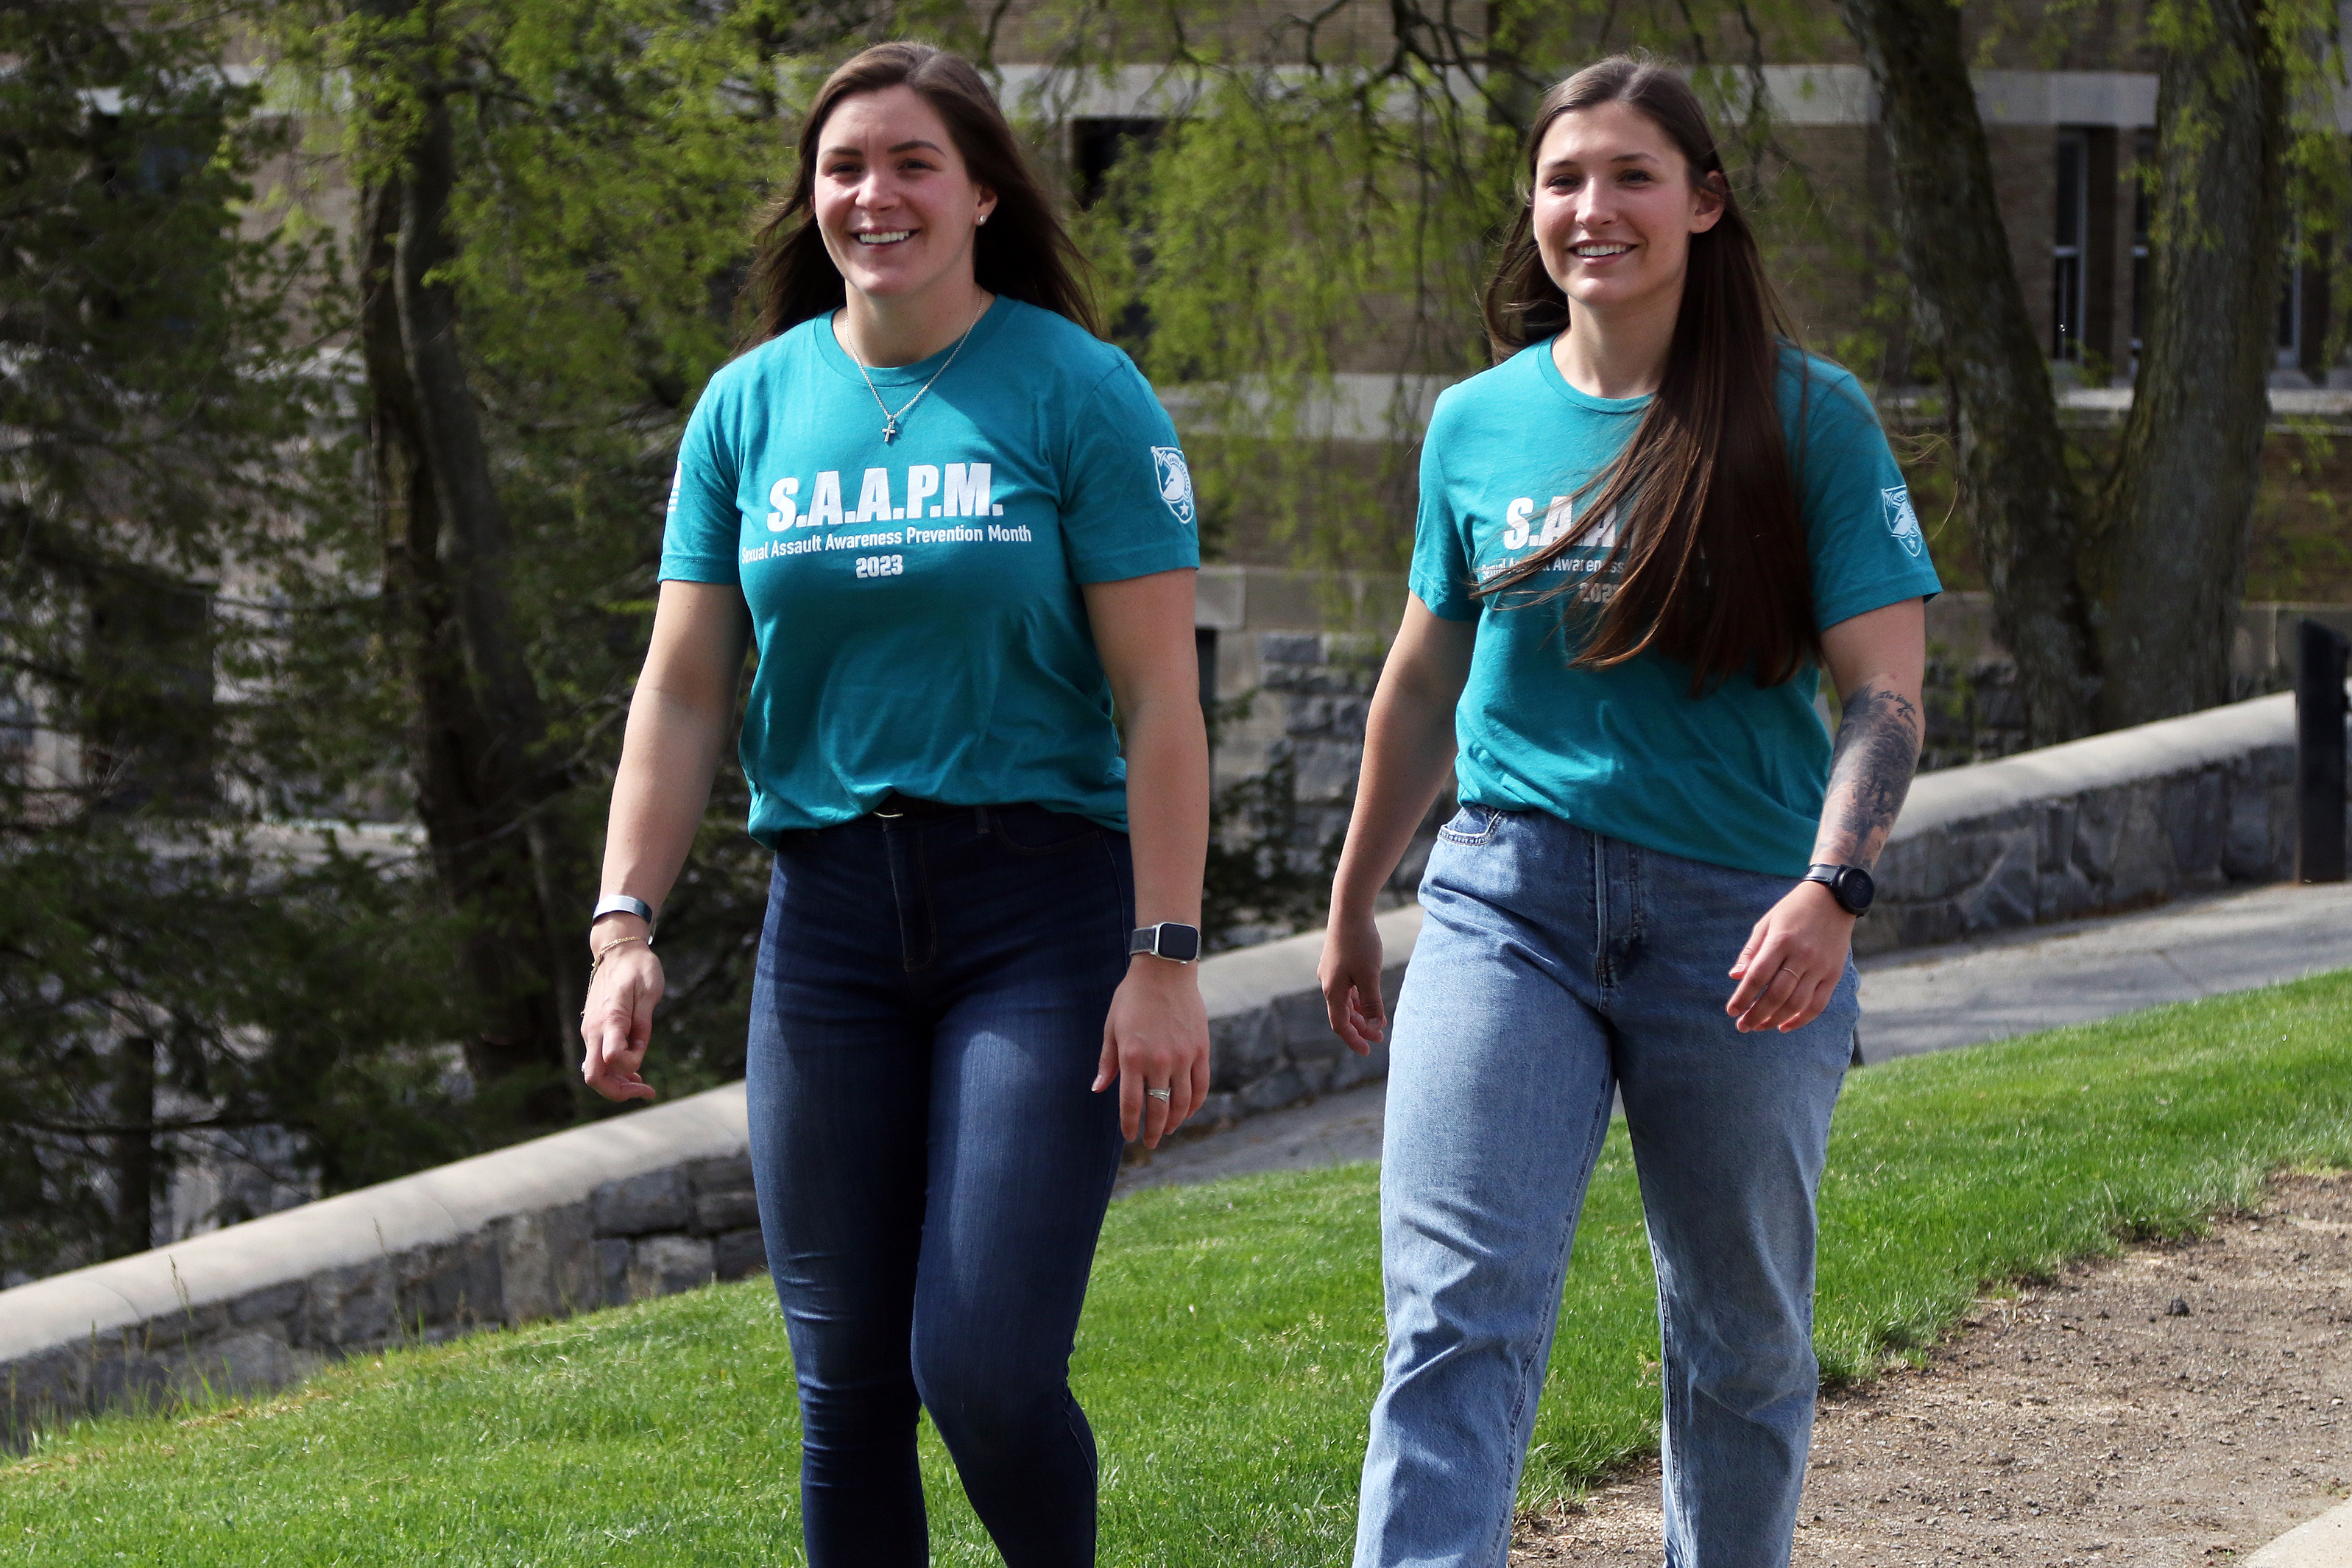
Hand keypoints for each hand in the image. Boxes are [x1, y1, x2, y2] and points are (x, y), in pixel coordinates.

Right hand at [581, 928, 662, 1101]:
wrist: (618, 950)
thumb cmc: (638, 968)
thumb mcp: (649, 992)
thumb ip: (643, 1025)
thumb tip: (636, 1055)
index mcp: (609, 1019)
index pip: (612, 1060)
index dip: (631, 1070)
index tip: (648, 1067)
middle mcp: (593, 1029)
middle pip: (593, 1076)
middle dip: (618, 1092)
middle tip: (646, 1091)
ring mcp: (590, 1031)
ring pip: (594, 1071)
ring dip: (616, 1084)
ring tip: (642, 1086)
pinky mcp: (593, 1030)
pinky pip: (597, 1059)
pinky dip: (613, 1071)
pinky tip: (632, 1071)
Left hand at [1092, 957, 1210, 1147]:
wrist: (1165, 971)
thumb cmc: (1132, 997)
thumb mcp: (1111, 1027)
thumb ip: (1107, 1062)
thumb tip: (1097, 1090)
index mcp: (1132, 1057)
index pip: (1131, 1104)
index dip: (1130, 1125)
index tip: (1130, 1136)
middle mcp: (1158, 1061)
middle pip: (1158, 1109)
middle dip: (1153, 1131)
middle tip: (1150, 1143)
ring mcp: (1182, 1057)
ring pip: (1182, 1102)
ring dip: (1174, 1121)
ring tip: (1168, 1129)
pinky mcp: (1201, 1050)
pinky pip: (1201, 1086)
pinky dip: (1195, 1104)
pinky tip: (1187, 1112)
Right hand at [1317, 910, 1384, 1055]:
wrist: (1349, 910)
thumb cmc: (1359, 943)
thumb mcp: (1369, 976)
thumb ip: (1373, 1003)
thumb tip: (1376, 1027)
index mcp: (1332, 991)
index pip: (1340, 1025)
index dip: (1354, 1040)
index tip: (1368, 1051)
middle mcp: (1328, 983)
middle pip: (1343, 1014)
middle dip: (1361, 1028)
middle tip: (1380, 1038)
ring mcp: (1331, 972)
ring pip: (1346, 1001)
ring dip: (1361, 1013)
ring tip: (1379, 1021)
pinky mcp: (1338, 962)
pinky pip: (1347, 988)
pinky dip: (1359, 998)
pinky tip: (1371, 998)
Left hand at [1726, 880, 1855, 1033]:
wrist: (1834, 899)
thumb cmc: (1793, 911)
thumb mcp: (1766, 923)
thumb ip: (1751, 951)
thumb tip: (1735, 977)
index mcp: (1781, 940)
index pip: (1758, 976)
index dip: (1743, 996)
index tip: (1731, 1011)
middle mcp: (1802, 955)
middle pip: (1777, 994)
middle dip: (1756, 1014)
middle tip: (1742, 1026)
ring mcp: (1821, 966)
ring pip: (1796, 1003)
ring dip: (1775, 1020)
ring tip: (1759, 1027)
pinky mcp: (1834, 974)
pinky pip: (1818, 1004)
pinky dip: (1801, 1019)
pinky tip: (1784, 1026)